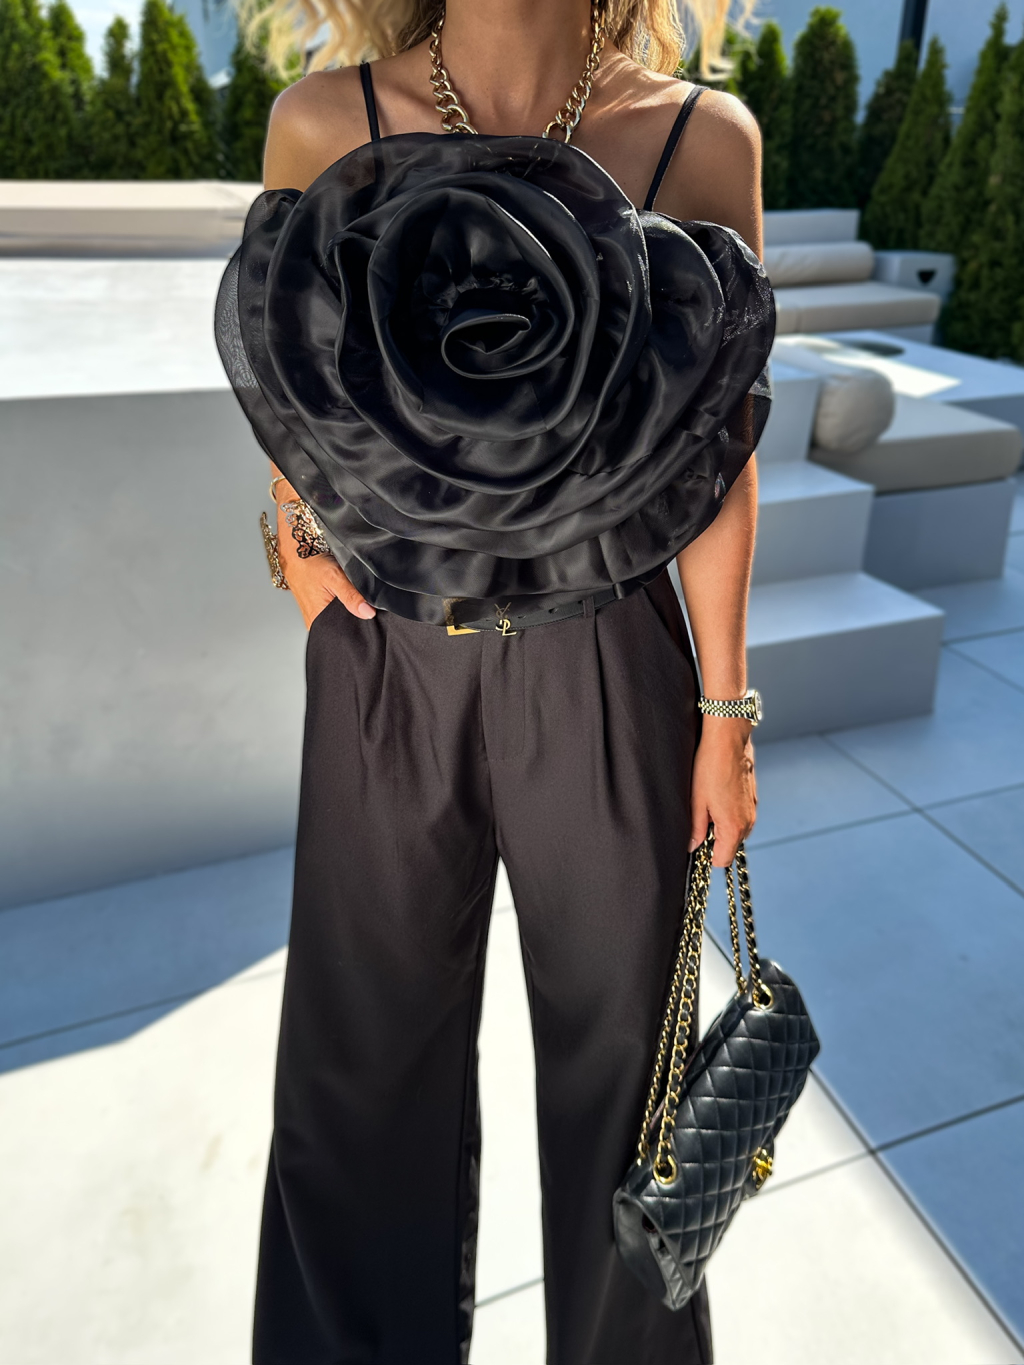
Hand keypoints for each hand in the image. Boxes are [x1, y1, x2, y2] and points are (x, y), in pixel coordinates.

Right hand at [276, 500, 375, 629]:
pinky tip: (346, 596)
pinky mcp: (316, 606)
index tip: (371, 621)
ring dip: (348, 611)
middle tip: (363, 605)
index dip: (358, 629)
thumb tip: (368, 613)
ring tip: (354, 599)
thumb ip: (351, 596)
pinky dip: (342, 604)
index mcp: (318, 620)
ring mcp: (315, 614)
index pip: (343, 634)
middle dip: (355, 619)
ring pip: (339, 618)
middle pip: (342, 627)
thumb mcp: (334, 577)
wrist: (294, 549)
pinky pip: (333, 610)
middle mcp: (315, 620)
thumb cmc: (308, 562)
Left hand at [689, 717, 756, 866]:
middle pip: (731, 847)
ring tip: (708, 805)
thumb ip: (695, 829)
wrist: (728, 739)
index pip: (722, 860)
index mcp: (733, 827)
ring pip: (737, 831)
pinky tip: (718, 795)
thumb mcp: (696, 801)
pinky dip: (730, 813)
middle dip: (715, 841)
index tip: (697, 842)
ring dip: (723, 826)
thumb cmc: (710, 767)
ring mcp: (752, 809)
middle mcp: (748, 822)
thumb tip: (692, 846)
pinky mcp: (753, 798)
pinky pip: (741, 816)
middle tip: (700, 820)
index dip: (707, 856)